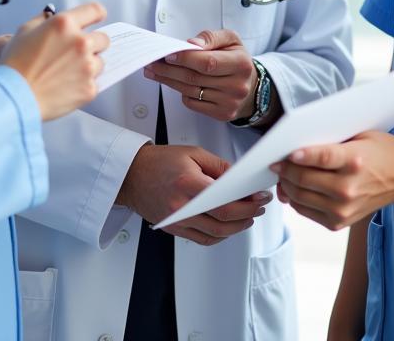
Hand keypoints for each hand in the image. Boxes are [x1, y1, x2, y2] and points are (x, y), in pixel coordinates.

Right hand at [0, 2, 108, 121]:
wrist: (13, 98)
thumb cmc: (14, 65)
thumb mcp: (24, 31)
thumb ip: (43, 20)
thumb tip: (51, 16)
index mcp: (65, 24)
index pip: (95, 10)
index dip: (97, 15)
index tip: (97, 19)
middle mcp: (80, 42)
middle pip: (103, 38)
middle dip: (93, 44)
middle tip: (76, 54)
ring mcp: (87, 66)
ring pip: (100, 62)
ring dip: (88, 66)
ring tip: (66, 73)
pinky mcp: (89, 88)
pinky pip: (94, 83)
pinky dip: (83, 85)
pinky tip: (65, 87)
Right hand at [117, 143, 271, 245]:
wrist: (132, 174)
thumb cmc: (159, 161)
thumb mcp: (193, 153)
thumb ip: (219, 167)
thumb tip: (240, 179)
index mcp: (188, 184)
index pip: (225, 203)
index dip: (248, 204)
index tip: (261, 198)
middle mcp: (182, 207)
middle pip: (223, 222)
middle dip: (247, 215)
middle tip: (259, 207)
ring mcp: (177, 221)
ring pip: (215, 235)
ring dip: (236, 228)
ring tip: (248, 217)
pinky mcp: (173, 229)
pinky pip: (202, 239)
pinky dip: (219, 236)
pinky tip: (228, 226)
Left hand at [144, 28, 257, 121]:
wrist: (250, 85)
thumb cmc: (237, 59)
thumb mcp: (231, 40)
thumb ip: (211, 38)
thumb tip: (192, 45)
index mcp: (241, 64)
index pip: (208, 63)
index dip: (185, 59)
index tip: (169, 55)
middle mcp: (237, 86)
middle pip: (195, 78)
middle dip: (169, 69)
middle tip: (153, 62)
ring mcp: (229, 102)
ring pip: (190, 91)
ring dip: (169, 80)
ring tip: (155, 71)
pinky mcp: (221, 113)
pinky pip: (192, 103)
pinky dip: (181, 92)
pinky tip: (175, 82)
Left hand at [271, 130, 393, 230]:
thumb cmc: (381, 151)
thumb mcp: (360, 135)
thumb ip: (331, 141)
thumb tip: (297, 145)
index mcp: (354, 161)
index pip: (322, 158)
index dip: (301, 156)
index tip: (286, 151)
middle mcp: (348, 188)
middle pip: (304, 180)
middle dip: (284, 169)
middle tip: (275, 161)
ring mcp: (343, 208)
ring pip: (300, 197)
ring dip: (286, 185)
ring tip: (282, 174)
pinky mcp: (339, 222)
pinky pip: (306, 211)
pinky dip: (296, 200)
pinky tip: (294, 188)